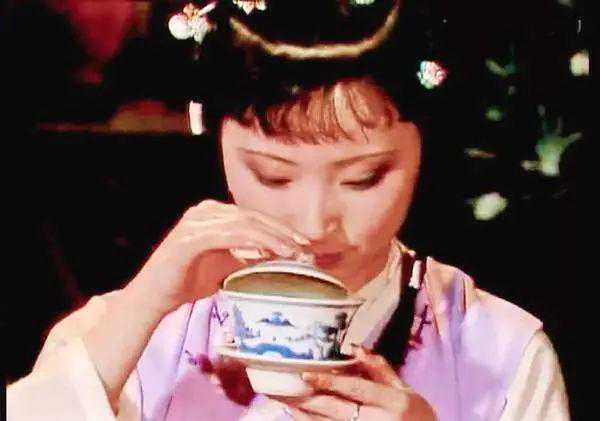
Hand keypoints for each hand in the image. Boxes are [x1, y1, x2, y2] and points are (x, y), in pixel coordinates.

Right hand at [128, 199, 310, 314]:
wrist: (152, 298)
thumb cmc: (186, 282)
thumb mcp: (224, 266)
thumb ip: (246, 256)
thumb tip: (276, 256)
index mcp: (212, 214)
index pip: (253, 217)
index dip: (280, 229)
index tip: (303, 245)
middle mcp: (204, 212)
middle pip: (252, 217)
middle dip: (282, 232)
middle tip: (306, 248)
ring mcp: (195, 222)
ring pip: (244, 224)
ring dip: (272, 237)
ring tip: (293, 252)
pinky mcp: (189, 238)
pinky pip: (228, 236)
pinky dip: (252, 242)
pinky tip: (269, 253)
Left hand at [277, 347, 435, 420]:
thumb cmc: (417, 416)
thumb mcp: (405, 390)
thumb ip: (380, 370)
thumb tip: (356, 348)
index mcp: (393, 402)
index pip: (356, 389)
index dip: (329, 382)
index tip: (306, 374)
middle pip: (338, 409)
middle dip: (309, 399)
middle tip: (285, 388)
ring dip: (306, 415)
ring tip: (286, 401)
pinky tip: (299, 417)